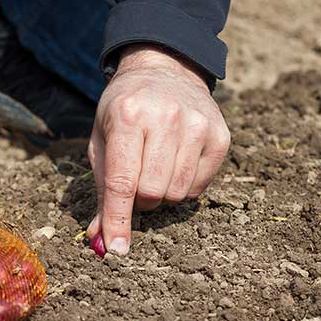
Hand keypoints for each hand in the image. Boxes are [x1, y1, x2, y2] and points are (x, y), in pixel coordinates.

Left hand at [86, 45, 230, 255]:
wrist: (165, 70)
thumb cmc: (126, 110)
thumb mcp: (103, 140)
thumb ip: (102, 189)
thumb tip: (100, 238)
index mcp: (128, 116)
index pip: (122, 182)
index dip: (118, 219)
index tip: (117, 249)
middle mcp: (166, 117)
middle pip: (152, 192)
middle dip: (140, 200)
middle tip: (136, 182)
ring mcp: (198, 125)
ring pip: (177, 193)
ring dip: (162, 194)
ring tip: (155, 169)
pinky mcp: (220, 136)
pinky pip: (198, 187)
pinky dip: (183, 186)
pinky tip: (176, 162)